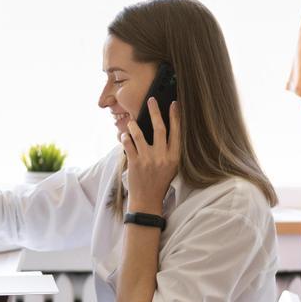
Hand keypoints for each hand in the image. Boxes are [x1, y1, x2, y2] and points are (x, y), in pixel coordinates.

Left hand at [121, 97, 180, 211]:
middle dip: (155, 111)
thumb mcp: (172, 167)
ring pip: (139, 134)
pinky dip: (125, 138)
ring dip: (134, 125)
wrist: (147, 201)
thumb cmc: (160, 183)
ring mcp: (147, 160)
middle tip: (151, 100)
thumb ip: (169, 150)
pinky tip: (124, 136)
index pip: (176, 132)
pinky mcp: (134, 163)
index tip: (174, 104)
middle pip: (159, 128)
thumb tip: (164, 129)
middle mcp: (162, 157)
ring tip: (131, 122)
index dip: (175, 117)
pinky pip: (128, 144)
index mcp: (174, 157)